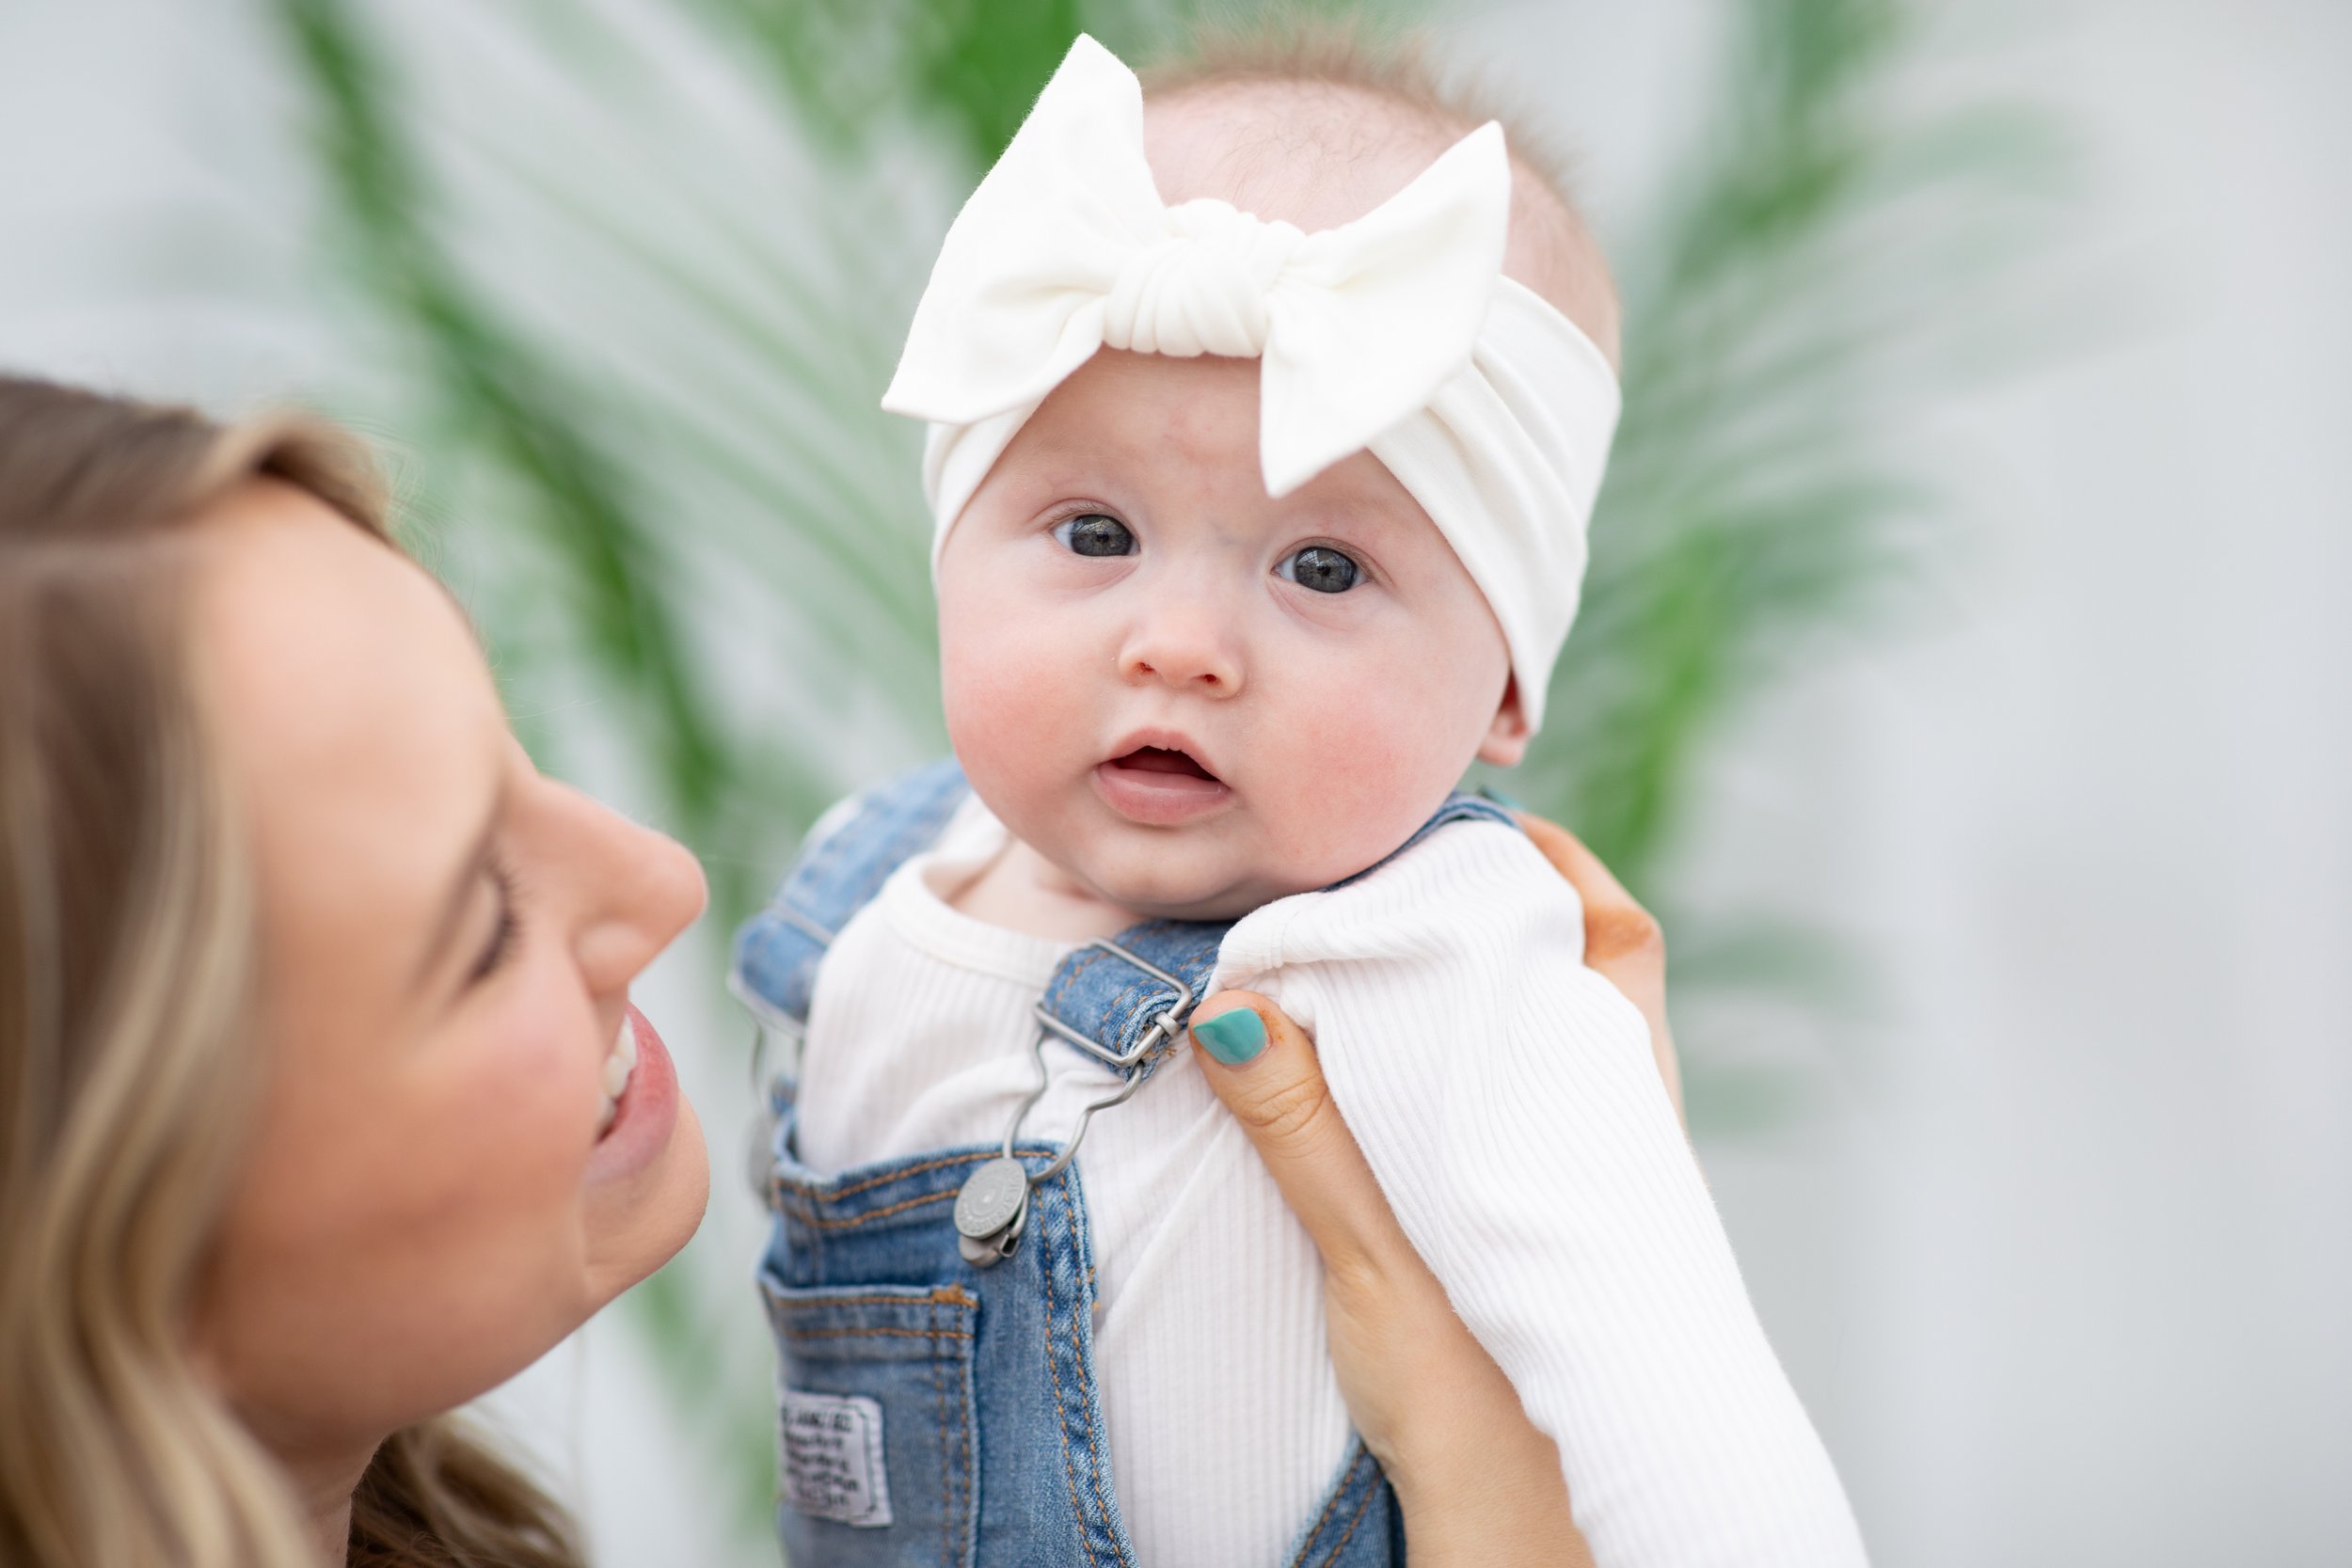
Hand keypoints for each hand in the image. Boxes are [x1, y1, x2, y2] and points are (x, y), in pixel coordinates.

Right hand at [1186, 814, 1673, 1565]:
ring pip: (1557, 1043)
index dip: (1552, 864)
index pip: (1611, 933)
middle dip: (1506, 914)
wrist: (1545, 1533)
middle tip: (1411, 879)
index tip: (1471, 829)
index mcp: (1596, 1107)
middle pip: (1587, 971)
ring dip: (1490, 989)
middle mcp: (1612, 1132)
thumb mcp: (1372, 1250)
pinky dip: (1474, 1064)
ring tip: (1395, 960)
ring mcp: (1588, 1183)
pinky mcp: (1548, 1237)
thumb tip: (1232, 1003)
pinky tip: (1401, 1077)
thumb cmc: (1480, 1404)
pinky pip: (1530, 1111)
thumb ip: (1304, 1124)